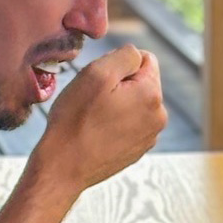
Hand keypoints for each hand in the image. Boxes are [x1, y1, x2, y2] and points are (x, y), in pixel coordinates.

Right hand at [35, 44, 166, 192]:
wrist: (64, 167)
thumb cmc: (76, 121)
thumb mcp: (97, 73)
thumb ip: (125, 55)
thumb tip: (137, 55)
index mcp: (153, 95)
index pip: (146, 59)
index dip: (119, 64)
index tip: (101, 81)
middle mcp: (158, 117)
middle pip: (140, 82)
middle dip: (119, 84)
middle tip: (94, 100)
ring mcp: (149, 136)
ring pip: (133, 102)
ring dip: (115, 103)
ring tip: (93, 117)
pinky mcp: (137, 150)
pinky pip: (127, 123)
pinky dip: (114, 122)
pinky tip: (96, 132)